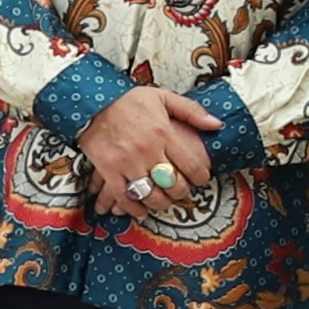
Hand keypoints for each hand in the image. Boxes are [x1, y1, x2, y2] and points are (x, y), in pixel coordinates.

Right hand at [77, 84, 219, 231]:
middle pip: (173, 185)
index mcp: (164, 133)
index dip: (201, 177)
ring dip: (161, 203)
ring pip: (151, 195)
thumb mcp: (163, 97)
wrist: (92, 102)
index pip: (192, 165)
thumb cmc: (128, 100)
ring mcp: (127, 163)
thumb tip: (217, 124)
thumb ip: (191, 111)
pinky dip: (134, 208)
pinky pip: (124, 197)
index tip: (201, 179)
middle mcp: (147, 150)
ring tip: (165, 200)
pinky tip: (142, 211)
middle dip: (182, 192)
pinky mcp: (108, 170)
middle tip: (182, 190)